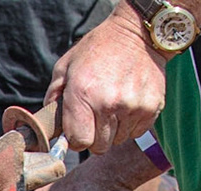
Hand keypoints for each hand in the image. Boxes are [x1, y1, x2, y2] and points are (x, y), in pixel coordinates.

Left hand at [47, 10, 165, 153]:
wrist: (137, 34)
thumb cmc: (96, 50)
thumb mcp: (65, 66)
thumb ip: (53, 97)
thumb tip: (48, 126)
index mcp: (82, 94)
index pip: (79, 142)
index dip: (76, 139)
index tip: (78, 129)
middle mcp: (108, 103)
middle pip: (99, 146)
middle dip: (94, 136)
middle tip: (95, 117)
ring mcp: (132, 106)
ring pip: (118, 140)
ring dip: (113, 130)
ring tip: (113, 106)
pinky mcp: (151, 107)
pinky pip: (136, 132)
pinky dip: (130, 124)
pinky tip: (127, 104)